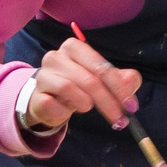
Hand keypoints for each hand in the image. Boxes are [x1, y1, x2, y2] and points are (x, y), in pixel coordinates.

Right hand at [26, 37, 142, 132]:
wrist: (47, 101)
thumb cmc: (77, 87)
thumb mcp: (102, 81)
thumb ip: (121, 79)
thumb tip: (131, 81)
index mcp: (74, 47)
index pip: (101, 66)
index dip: (119, 87)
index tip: (131, 106)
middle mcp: (56, 57)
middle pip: (89, 80)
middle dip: (108, 102)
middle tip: (120, 119)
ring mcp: (43, 75)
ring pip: (70, 89)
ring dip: (85, 104)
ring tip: (86, 107)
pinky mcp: (36, 95)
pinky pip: (54, 105)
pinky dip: (65, 112)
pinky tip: (66, 111)